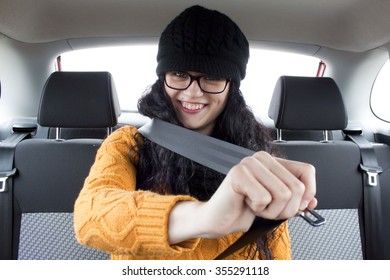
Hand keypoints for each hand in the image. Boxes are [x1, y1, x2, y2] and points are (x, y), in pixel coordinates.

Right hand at [168, 151, 316, 242]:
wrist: (219, 218)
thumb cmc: (245, 209)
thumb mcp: (277, 204)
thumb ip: (296, 200)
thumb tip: (312, 201)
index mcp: (272, 161)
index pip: (307, 170)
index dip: (308, 192)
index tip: (298, 204)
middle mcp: (261, 158)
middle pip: (297, 187)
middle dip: (286, 208)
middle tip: (268, 207)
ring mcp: (248, 164)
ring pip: (283, 194)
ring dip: (271, 210)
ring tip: (255, 205)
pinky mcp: (238, 174)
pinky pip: (264, 198)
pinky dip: (257, 209)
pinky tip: (246, 203)